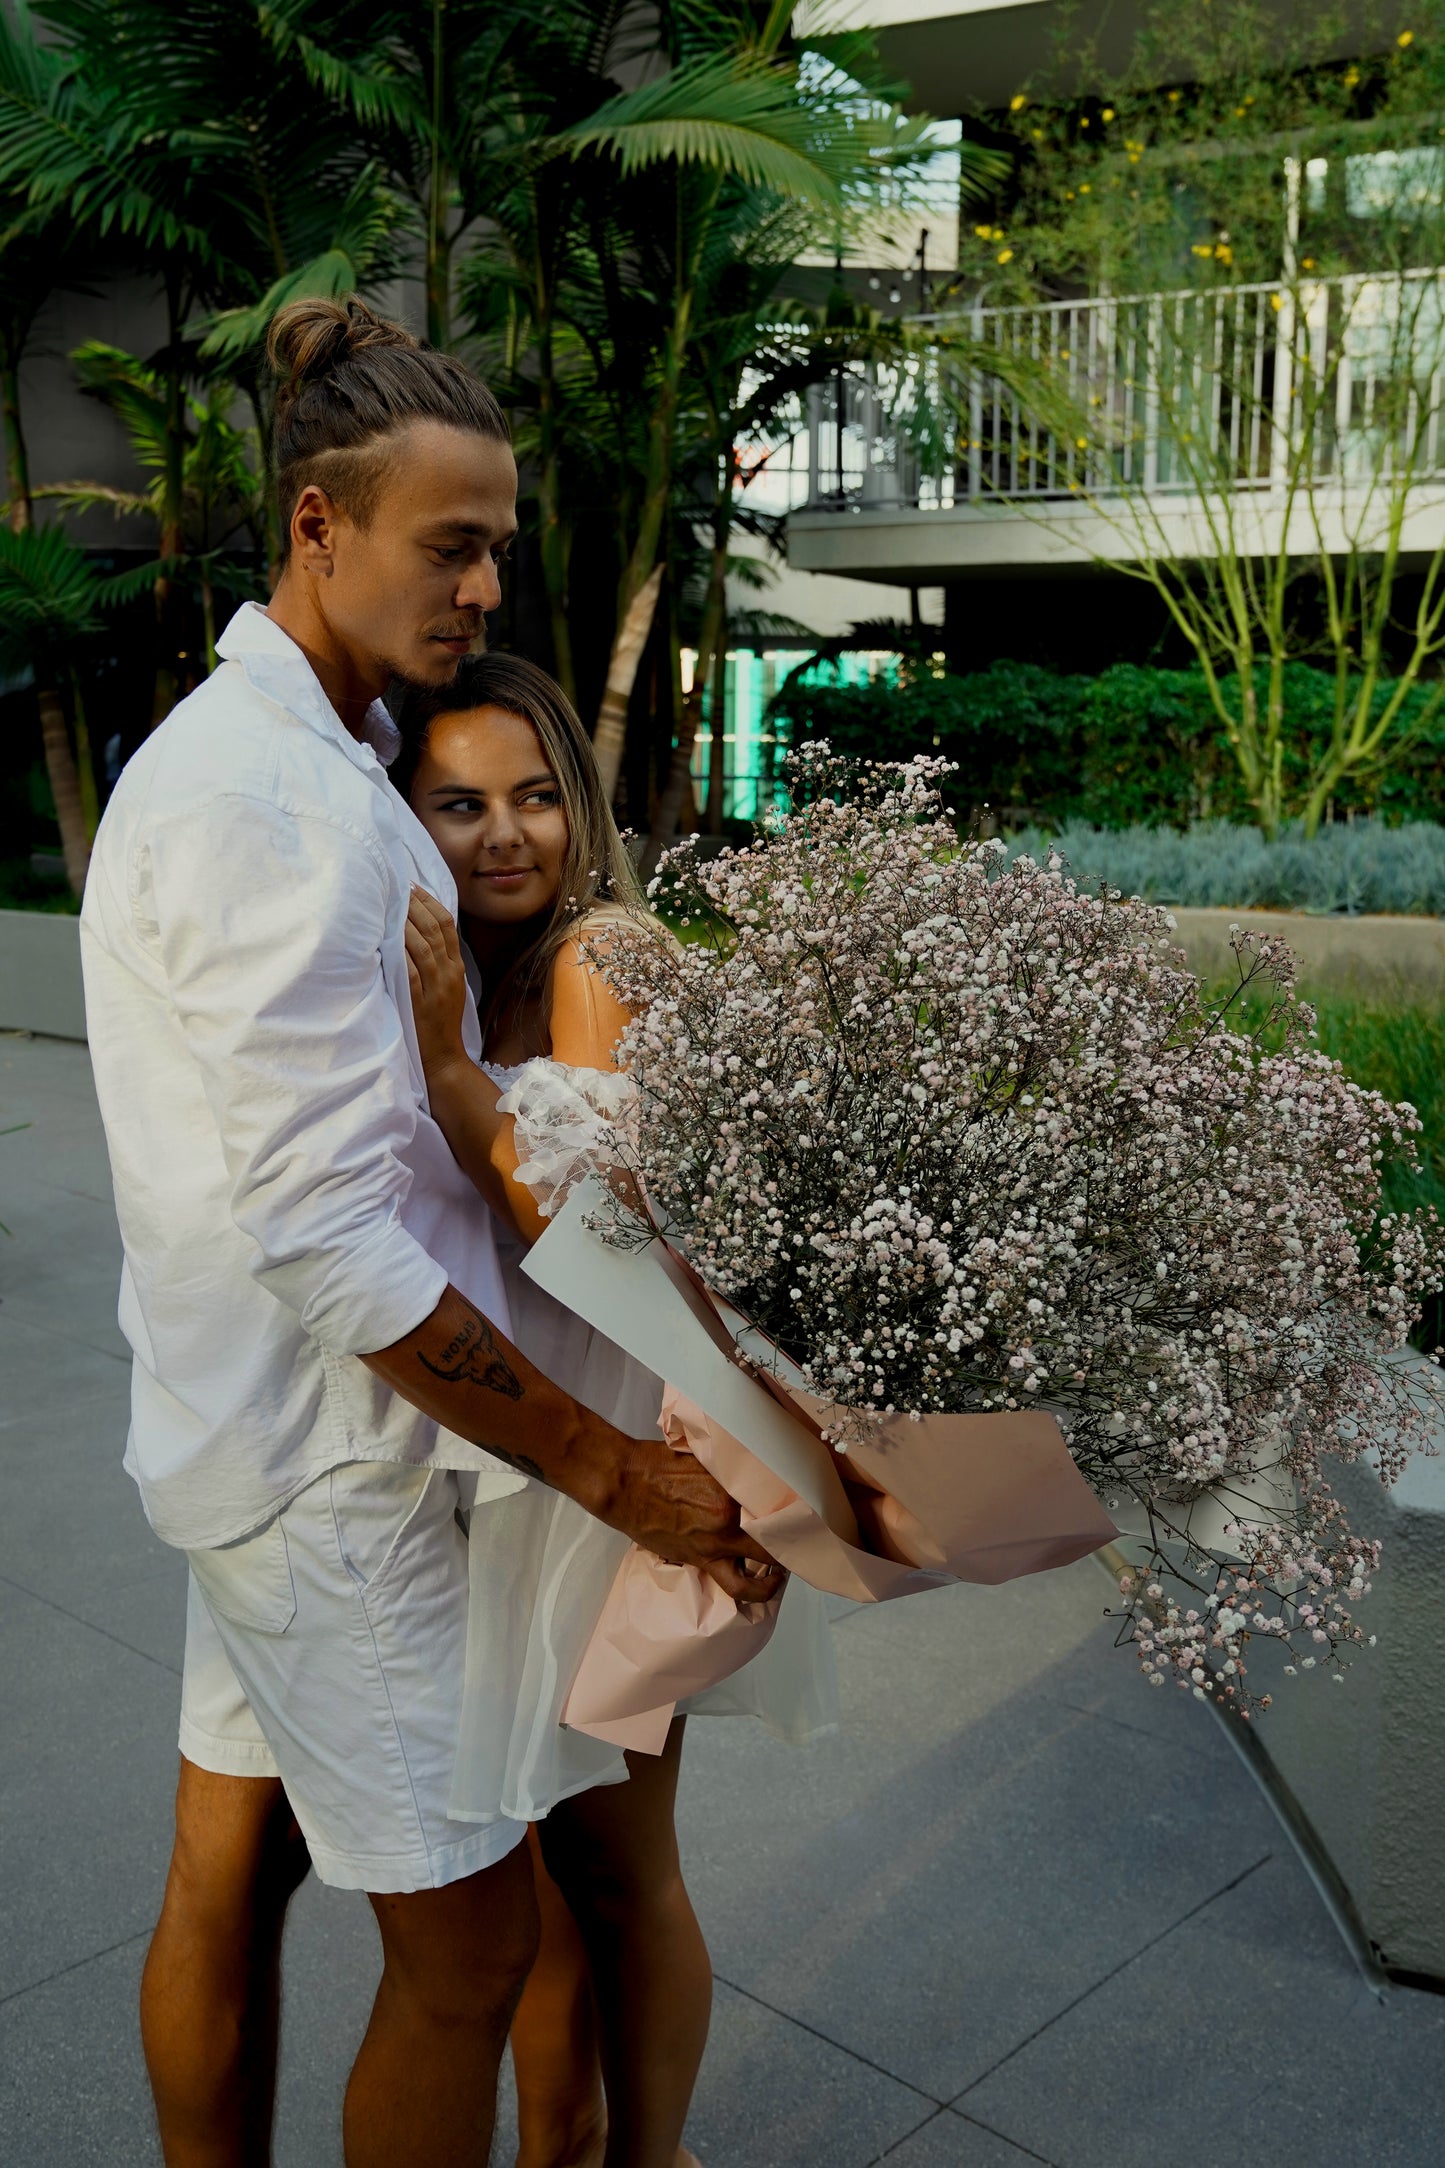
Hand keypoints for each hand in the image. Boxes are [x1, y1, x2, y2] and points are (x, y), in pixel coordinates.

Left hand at [405, 887, 470, 1085]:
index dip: (429, 901)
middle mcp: (449, 973)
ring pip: (422, 945)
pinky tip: (387, 936)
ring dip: (404, 921)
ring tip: (388, 903)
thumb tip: (415, 933)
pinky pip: (410, 970)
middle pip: (434, 928)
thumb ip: (436, 962)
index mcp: (456, 967)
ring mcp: (436, 987)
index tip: (410, 886)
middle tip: (394, 886)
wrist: (444, 1059)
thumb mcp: (446, 988)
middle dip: (413, 904)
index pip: (446, 924)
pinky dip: (400, 950)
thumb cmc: (438, 1024)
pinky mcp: (420, 1002)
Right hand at [598, 1430, 784, 1605]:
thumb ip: (732, 1469)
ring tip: (788, 1566)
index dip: (797, 1505)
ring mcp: (716, 1542)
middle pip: (778, 1532)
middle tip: (802, 1535)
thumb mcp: (703, 1456)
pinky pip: (735, 1585)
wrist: (624, 1483)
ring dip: (780, 1569)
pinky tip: (763, 1582)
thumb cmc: (658, 1462)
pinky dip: (755, 1588)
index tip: (806, 1507)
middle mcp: (729, 1517)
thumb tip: (756, 1472)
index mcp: (732, 1486)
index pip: (778, 1498)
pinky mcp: (700, 1560)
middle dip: (794, 1535)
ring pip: (764, 1565)